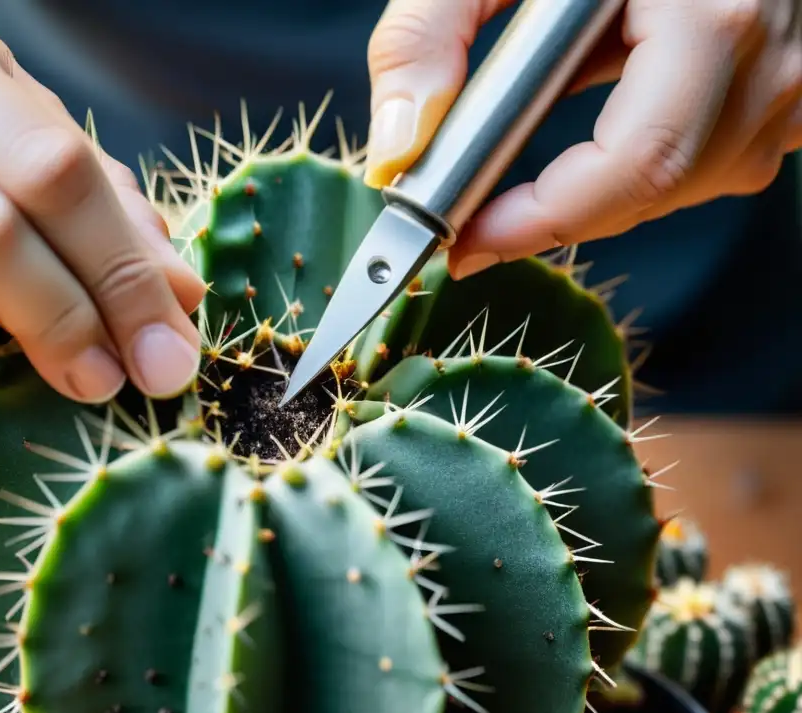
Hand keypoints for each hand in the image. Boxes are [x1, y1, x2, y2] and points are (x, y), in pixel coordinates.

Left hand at [364, 0, 801, 278]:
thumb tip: (399, 149)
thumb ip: (428, 34)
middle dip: (551, 222)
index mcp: (710, 14)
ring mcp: (787, 77)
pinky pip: (706, 161)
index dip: (544, 220)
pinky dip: (631, 168)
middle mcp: (768, 55)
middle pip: (654, 189)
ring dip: (590, 198)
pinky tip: (584, 145)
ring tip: (517, 189)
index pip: (637, 162)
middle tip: (472, 230)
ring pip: (682, 188)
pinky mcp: (780, 87)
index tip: (466, 240)